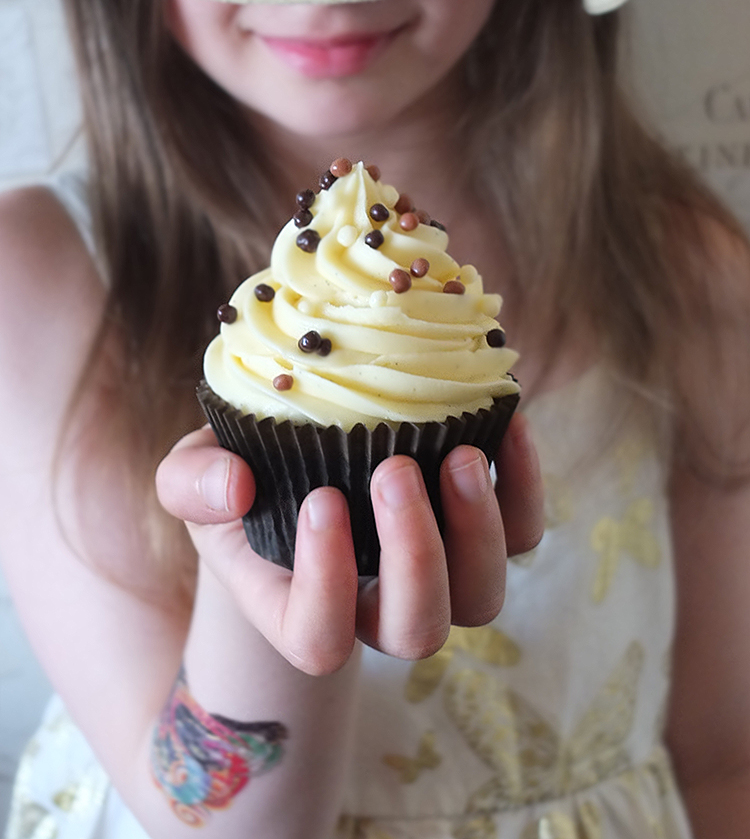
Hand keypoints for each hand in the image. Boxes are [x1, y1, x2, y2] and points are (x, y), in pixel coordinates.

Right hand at [155, 415, 542, 674]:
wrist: (293, 460)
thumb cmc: (240, 480)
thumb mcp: (193, 476)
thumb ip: (192, 485)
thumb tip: (233, 485)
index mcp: (302, 607)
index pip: (321, 638)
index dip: (328, 585)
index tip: (321, 500)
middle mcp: (377, 607)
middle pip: (417, 631)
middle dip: (415, 555)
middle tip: (395, 470)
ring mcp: (436, 574)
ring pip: (482, 596)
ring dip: (478, 529)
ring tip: (461, 453)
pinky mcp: (479, 531)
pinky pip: (523, 533)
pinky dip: (524, 485)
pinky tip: (508, 426)